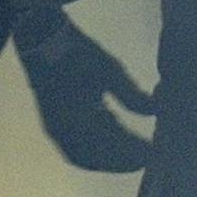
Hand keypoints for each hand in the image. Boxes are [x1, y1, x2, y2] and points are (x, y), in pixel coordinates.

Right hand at [14, 9, 155, 171]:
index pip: (110, 148)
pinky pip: (75, 144)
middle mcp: (62, 132)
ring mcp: (55, 127)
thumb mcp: (110, 70)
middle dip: (121, 161)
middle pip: (94, 159)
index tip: (156, 150)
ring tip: (133, 149)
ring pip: (84, 154)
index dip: (134, 152)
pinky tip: (113, 130)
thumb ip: (132, 95)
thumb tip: (155, 111)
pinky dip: (96, 145)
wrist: (40, 36)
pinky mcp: (53, 120)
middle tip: (147, 155)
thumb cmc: (75, 52)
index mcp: (76, 123)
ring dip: (108, 156)